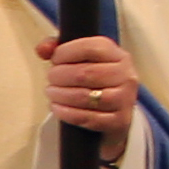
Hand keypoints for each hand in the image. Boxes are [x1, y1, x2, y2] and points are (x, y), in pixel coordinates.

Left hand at [40, 34, 135, 164]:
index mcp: (118, 55)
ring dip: (60, 95)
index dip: (65, 53)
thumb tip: (42, 49)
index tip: (55, 59)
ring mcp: (124, 99)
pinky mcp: (118, 120)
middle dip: (59, 76)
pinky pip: (87, 118)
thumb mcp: (80, 57)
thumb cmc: (93, 77)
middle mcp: (126, 76)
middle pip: (84, 73)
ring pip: (85, 97)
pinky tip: (56, 107)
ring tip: (51, 92)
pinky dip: (65, 113)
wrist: (114, 107)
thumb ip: (57, 47)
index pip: (90, 48)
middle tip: (51, 78)